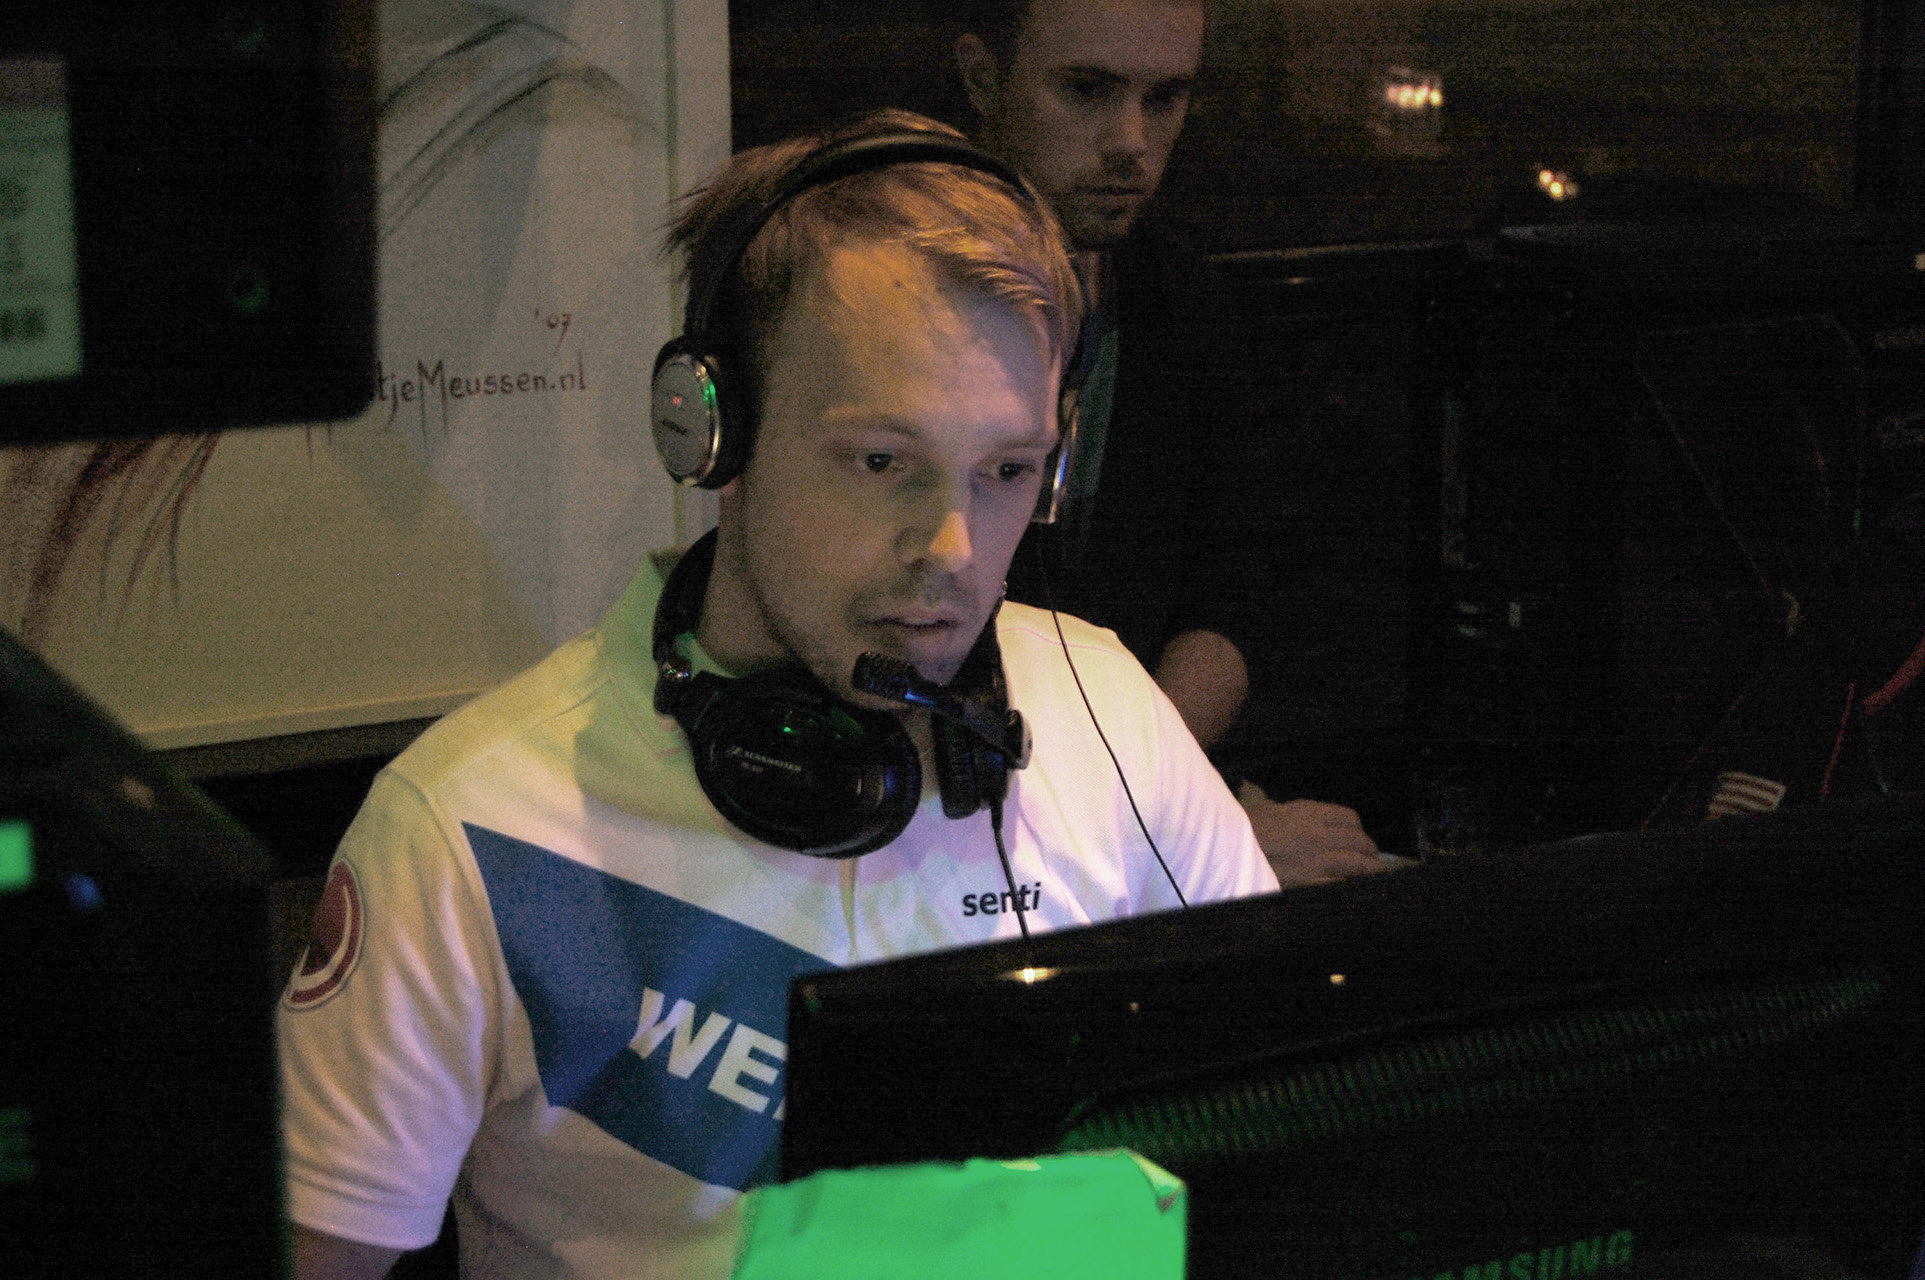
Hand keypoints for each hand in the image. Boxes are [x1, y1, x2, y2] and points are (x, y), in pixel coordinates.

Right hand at [1238, 780, 1386, 888]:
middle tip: (1371, 857)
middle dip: (1369, 850)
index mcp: (1308, 813)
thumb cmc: (1242, 826)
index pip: (1348, 818)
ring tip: (1377, 874)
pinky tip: (1353, 888)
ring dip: (1371, 870)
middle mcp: (1319, 835)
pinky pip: (1341, 885)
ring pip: (1358, 865)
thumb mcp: (1268, 809)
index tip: (1357, 836)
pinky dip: (1349, 886)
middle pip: (1359, 841)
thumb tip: (1295, 817)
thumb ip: (1289, 812)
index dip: (1357, 828)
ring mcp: (1316, 860)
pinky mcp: (1310, 883)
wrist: (1227, 848)